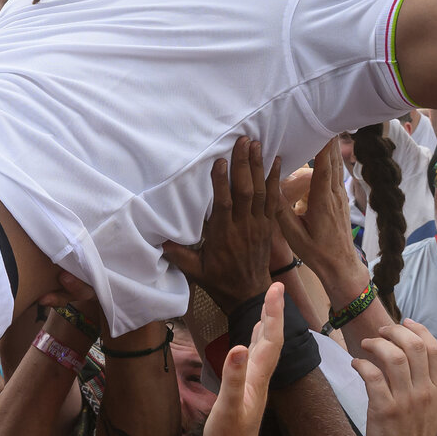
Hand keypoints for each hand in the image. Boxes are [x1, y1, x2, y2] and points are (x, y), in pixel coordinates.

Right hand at [161, 137, 280, 306]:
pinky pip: (274, 199)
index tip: (219, 161)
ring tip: (256, 144)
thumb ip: (179, 255)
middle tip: (242, 141)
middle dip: (243, 165)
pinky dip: (275, 179)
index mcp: (224, 236)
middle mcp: (243, 227)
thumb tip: (160, 239)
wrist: (249, 294)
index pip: (224, 205)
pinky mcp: (269, 225)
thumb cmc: (219, 281)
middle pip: (245, 192)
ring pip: (260, 192)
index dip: (222, 182)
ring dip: (258, 166)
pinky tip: (276, 161)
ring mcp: (258, 225)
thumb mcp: (196, 271)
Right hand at [201, 281, 283, 435]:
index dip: (274, 313)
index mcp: (257, 377)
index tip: (276, 287)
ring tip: (266, 307)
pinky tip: (247, 344)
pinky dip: (252, 345)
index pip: (271, 338)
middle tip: (275, 287)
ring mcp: (253, 386)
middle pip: (271, 339)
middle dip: (273, 313)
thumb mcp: (227, 408)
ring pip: (263, 349)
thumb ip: (233, 378)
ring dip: (265, 326)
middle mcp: (259, 378)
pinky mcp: (244, 393)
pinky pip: (251, 361)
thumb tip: (238, 347)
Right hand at [276, 139, 368, 302]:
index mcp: (322, 200)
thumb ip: (280, 210)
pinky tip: (329, 152)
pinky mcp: (340, 199)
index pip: (324, 167)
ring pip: (337, 165)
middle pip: (333, 159)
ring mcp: (339, 196)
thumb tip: (266, 187)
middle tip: (323, 116)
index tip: (320, 126)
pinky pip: (336, 173)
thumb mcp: (293, 234)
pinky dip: (332, 159)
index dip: (323, 145)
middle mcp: (334, 194)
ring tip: (326, 126)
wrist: (340, 265)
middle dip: (328, 138)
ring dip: (331, 146)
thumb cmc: (316, 252)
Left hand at [352, 319, 436, 435]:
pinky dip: (362, 364)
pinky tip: (356, 364)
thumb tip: (409, 366)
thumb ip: (422, 388)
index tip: (404, 322)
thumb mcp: (427, 411)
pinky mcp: (385, 411)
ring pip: (395, 357)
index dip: (418, 330)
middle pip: (415, 347)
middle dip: (395, 332)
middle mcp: (424, 392)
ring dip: (377, 345)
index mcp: (435, 391)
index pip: (434, 349)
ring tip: (367, 346)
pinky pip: (373, 377)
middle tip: (380, 333)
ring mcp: (405, 401)